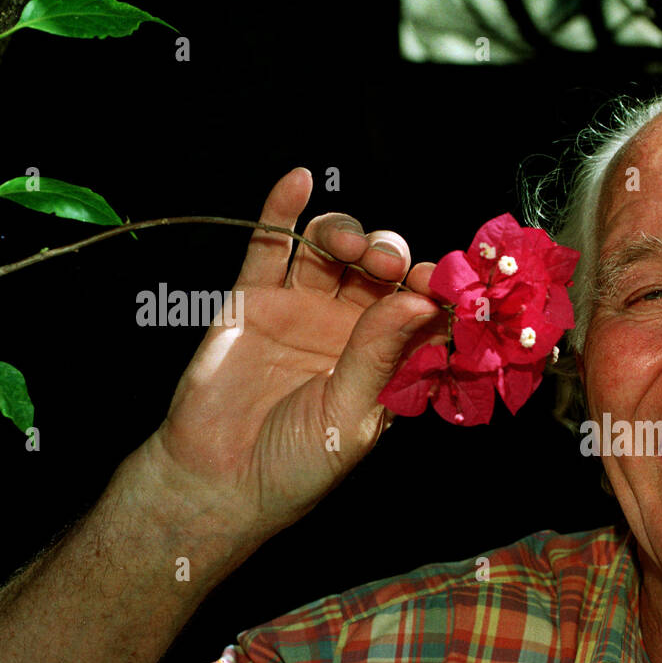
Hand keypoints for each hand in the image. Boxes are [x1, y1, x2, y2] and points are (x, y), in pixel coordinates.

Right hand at [139, 167, 442, 540]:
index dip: (437, 290)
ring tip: (348, 246)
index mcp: (388, 360)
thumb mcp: (351, 415)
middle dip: (392, 257)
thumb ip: (380, 354)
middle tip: (390, 264)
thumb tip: (419, 298)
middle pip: (382, 270)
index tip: (444, 283)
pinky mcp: (254, 298)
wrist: (217, 481)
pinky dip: (283, 209)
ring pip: (334, 251)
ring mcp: (302, 309)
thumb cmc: (296, 463)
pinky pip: (271, 245)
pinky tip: (299, 181)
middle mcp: (350, 328)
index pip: (423, 311)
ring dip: (348, 234)